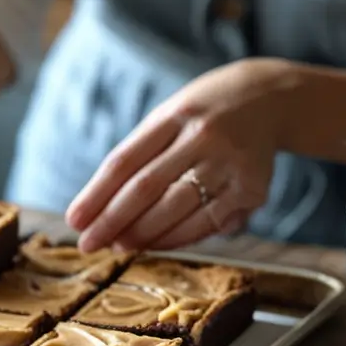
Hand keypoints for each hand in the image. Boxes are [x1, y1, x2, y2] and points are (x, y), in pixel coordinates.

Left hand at [65, 58, 300, 251]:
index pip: (124, 160)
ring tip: (119, 247)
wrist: (271, 98)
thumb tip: (101, 206)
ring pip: (175, 209)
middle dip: (112, 221)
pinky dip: (178, 238)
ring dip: (142, 234)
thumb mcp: (170, 116)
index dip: (96, 194)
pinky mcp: (251, 188)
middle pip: (146, 188)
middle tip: (89, 244)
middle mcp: (202, 136)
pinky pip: (207, 222)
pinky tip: (156, 245)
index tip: (74, 220)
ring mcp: (228, 162)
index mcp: (173, 115)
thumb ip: (140, 154)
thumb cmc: (204, 113)